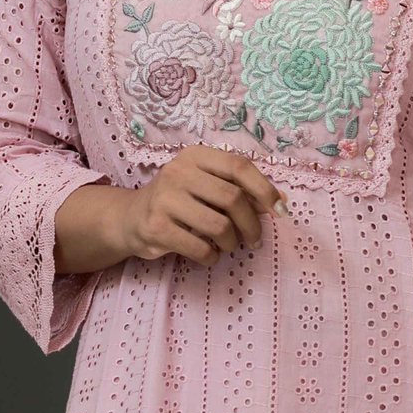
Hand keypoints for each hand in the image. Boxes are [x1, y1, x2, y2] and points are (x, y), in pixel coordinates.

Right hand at [120, 145, 285, 266]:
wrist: (131, 218)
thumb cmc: (179, 201)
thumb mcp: (206, 186)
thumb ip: (239, 189)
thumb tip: (280, 202)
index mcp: (195, 156)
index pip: (239, 166)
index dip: (265, 189)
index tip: (281, 211)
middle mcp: (178, 172)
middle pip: (233, 199)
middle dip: (251, 225)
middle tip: (254, 240)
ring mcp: (165, 198)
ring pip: (219, 226)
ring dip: (232, 243)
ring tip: (228, 246)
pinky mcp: (157, 226)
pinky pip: (200, 247)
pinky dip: (212, 256)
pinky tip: (209, 254)